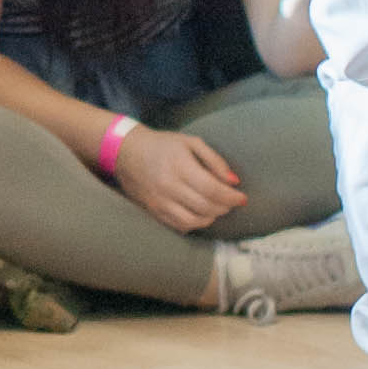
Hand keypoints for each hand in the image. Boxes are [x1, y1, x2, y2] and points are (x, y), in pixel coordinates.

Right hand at [112, 123, 245, 233]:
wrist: (126, 152)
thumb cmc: (162, 145)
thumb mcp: (190, 142)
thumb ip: (214, 160)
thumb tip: (234, 181)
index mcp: (179, 165)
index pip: (212, 189)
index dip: (232, 197)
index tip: (242, 197)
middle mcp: (168, 186)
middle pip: (206, 207)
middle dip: (225, 207)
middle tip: (231, 201)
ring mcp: (160, 201)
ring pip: (195, 221)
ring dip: (212, 217)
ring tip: (217, 207)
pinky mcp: (154, 212)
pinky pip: (181, 226)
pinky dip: (196, 223)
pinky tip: (201, 213)